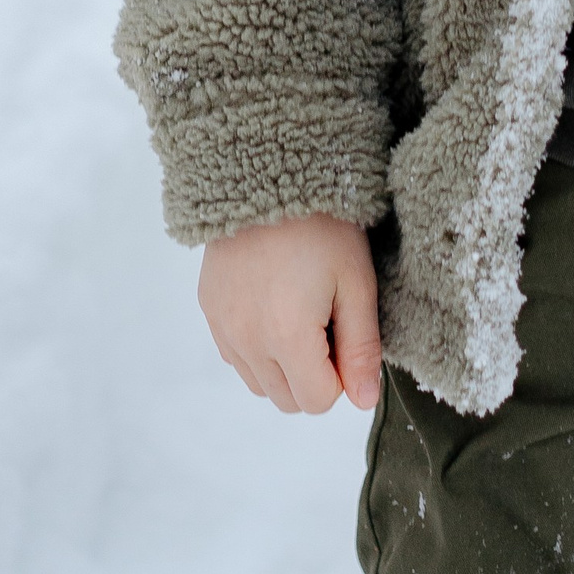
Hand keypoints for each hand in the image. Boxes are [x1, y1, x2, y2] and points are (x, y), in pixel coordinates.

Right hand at [198, 213, 382, 415]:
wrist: (267, 172)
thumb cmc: (322, 225)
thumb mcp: (356, 283)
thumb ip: (361, 349)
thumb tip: (364, 401)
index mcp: (287, 337)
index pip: (318, 402)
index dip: (341, 377)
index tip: (344, 334)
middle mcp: (247, 340)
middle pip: (287, 399)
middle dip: (313, 376)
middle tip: (325, 322)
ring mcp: (222, 325)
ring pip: (259, 383)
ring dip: (283, 366)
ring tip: (299, 312)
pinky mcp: (209, 308)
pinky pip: (235, 355)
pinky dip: (256, 347)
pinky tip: (272, 305)